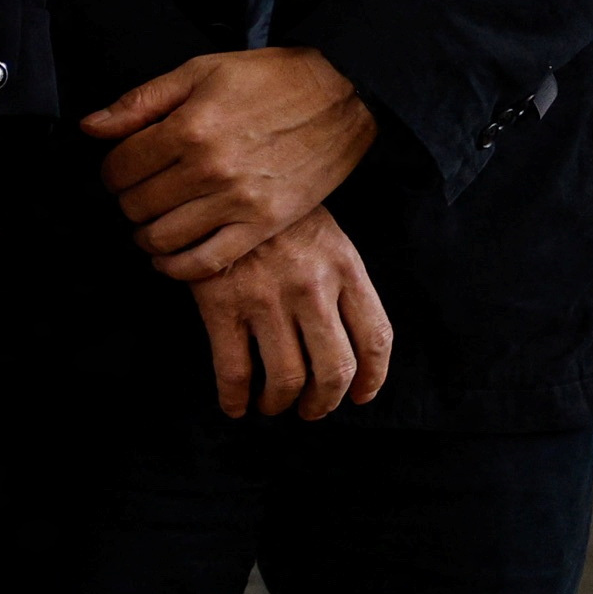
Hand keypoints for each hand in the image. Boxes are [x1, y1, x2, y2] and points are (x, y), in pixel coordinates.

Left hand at [84, 47, 378, 275]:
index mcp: (189, 127)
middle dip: (127, 200)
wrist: (343, 94)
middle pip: (136, 205)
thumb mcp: (200, 71)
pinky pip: (205, 262)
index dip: (110, 171)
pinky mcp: (263, 224)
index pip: (119, 167)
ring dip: (145, 234)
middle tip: (138, 192)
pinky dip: (177, 267)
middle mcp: (209, 169)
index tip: (120, 169)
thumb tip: (91, 127)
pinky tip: (169, 256)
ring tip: (150, 222)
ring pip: (161, 238)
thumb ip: (141, 102)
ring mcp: (237, 201)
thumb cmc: (272, 79)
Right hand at [192, 205, 395, 418]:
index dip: (372, 378)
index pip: (375, 338)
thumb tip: (349, 342)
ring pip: (286, 378)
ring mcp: (267, 298)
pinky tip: (235, 405)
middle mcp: (312, 287)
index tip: (359, 396)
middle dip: (324, 401)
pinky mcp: (222, 305)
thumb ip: (341, 281)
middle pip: (334, 369)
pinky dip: (235, 399)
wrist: (217, 184)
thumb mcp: (325, 235)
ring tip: (271, 405)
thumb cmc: (275, 216)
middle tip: (311, 409)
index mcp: (345, 267)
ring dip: (280, 403)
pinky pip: (234, 371)